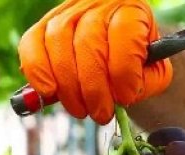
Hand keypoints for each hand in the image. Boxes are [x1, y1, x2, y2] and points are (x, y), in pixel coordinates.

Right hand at [18, 0, 172, 123]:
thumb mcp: (153, 70)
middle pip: (88, 42)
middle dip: (93, 87)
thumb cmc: (136, 61)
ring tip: (81, 110)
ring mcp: (67, 13)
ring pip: (58, 42)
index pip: (123, 33)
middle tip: (101, 114)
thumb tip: (121, 95)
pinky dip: (36, 70)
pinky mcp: (44, 25)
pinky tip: (49, 92)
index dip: (123, 71)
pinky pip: (32, 43)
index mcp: (130, 10)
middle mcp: (97, 5)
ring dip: (68, 86)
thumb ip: (146, 82)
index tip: (125, 98)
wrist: (117, 47)